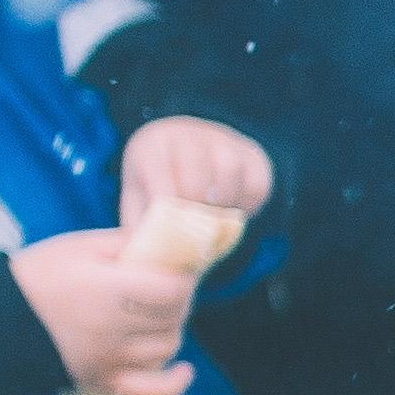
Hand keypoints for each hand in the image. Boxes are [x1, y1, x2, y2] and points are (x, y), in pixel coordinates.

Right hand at [14, 228, 196, 394]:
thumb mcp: (81, 246)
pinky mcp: (106, 380)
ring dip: (169, 328)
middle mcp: (117, 328)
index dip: (182, 278)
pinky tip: (184, 369)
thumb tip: (167, 245)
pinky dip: (174, 383)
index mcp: (111, 289)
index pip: (174, 289)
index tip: (175, 270)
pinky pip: (153, 390)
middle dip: (177, 299)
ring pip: (168, 346)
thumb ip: (127, 244)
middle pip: (174, 316)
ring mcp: (114, 358)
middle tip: (162, 287)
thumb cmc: (40, 274)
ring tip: (155, 315)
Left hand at [119, 117, 271, 230]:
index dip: (167, 205)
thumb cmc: (160, 185)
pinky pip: (255, 183)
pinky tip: (233, 211)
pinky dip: (247, 205)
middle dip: (197, 208)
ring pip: (229, 171)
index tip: (172, 230)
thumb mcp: (141, 201)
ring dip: (223, 205)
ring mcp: (222, 139)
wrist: (189, 155)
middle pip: (196, 170)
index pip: (158, 170)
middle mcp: (187, 133)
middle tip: (196, 231)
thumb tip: (142, 261)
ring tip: (214, 223)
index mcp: (152, 143)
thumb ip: (139, 227)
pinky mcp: (251, 154)